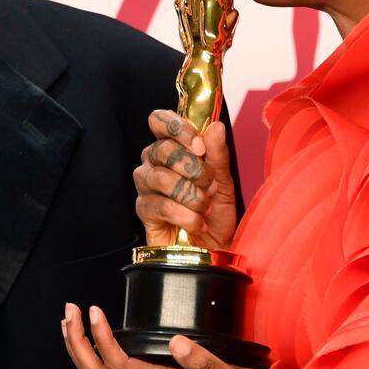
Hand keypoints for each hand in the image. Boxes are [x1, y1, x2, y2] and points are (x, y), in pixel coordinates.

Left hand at [61, 302, 264, 368]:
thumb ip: (206, 364)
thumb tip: (176, 342)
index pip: (121, 367)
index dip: (102, 340)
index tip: (96, 311)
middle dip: (78, 344)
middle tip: (71, 311)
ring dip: (80, 351)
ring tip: (71, 321)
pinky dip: (94, 356)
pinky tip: (93, 338)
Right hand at [134, 110, 236, 248]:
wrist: (212, 249)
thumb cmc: (215, 214)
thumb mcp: (224, 182)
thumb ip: (218, 154)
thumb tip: (216, 126)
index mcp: (172, 147)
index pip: (159, 120)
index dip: (178, 128)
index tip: (200, 146)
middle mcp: (153, 162)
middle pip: (163, 149)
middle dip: (193, 168)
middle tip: (208, 185)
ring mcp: (146, 186)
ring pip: (162, 178)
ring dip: (192, 195)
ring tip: (203, 207)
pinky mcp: (144, 210)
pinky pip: (162, 205)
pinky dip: (186, 216)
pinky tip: (196, 222)